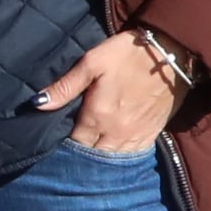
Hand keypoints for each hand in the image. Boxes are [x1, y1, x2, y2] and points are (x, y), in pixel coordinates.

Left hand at [36, 31, 180, 154]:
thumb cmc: (127, 53)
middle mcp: (116, 133)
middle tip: (76, 144)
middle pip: (93, 156)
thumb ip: (65, 86)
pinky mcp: (153, 133)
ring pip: (113, 160)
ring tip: (94, 150)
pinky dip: (123, 156)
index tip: (61, 137)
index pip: (75, 143)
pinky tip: (116, 150)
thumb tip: (38, 104)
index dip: (67, 142)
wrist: (172, 51)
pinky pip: (134, 155)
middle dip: (83, 153)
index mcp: (97, 117)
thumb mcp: (92, 62)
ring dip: (102, 157)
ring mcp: (136, 136)